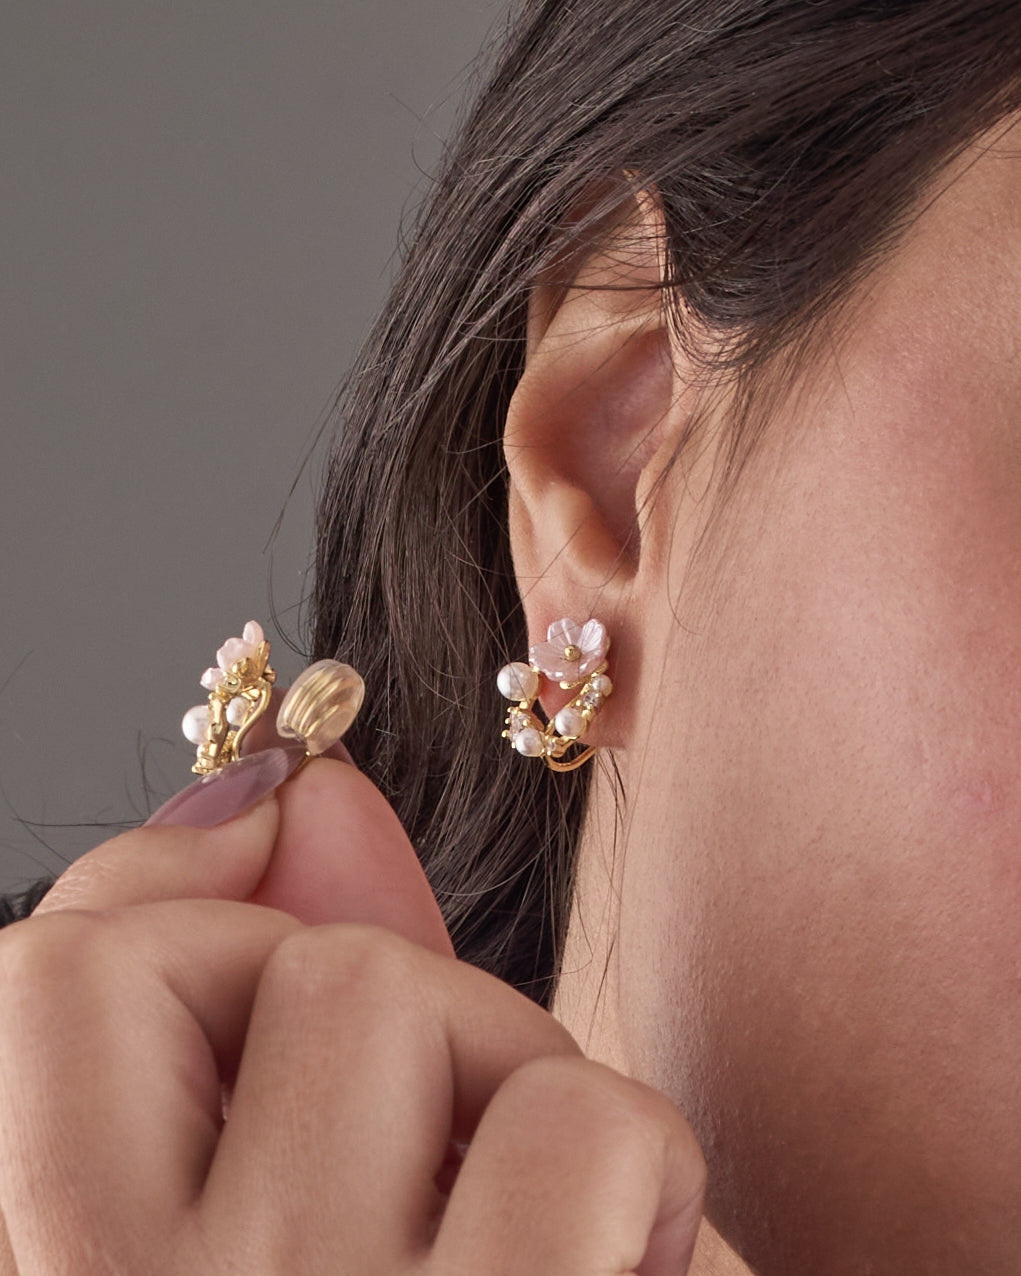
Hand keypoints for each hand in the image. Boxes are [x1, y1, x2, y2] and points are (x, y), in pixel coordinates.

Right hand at [0, 759, 704, 1272]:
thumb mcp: (237, 1219)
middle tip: (452, 1173)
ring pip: (432, 1008)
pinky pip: (590, 1133)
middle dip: (421, 1018)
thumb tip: (293, 783)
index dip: (201, 911)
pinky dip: (648, 1185)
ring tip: (543, 1240)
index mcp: (42, 1272)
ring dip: (528, 1089)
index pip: (60, 977)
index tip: (282, 901)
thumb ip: (237, 999)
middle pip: (314, 969)